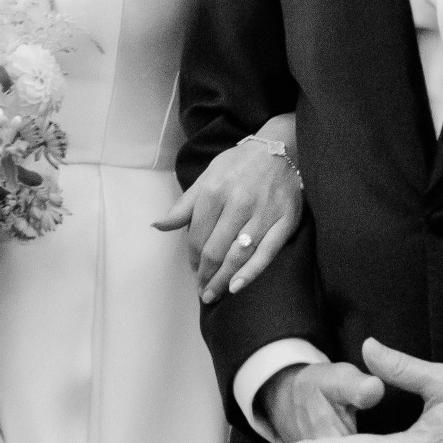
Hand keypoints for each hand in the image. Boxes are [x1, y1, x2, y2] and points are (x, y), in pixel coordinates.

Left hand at [154, 125, 303, 301]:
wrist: (281, 148)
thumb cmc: (240, 164)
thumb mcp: (207, 177)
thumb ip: (184, 206)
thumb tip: (157, 226)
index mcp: (215, 191)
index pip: (197, 237)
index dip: (192, 259)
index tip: (193, 269)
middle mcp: (238, 203)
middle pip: (215, 251)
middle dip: (205, 275)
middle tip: (202, 290)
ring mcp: (263, 213)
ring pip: (238, 256)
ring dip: (222, 280)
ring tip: (213, 294)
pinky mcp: (285, 221)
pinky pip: (266, 253)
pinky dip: (251, 273)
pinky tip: (237, 286)